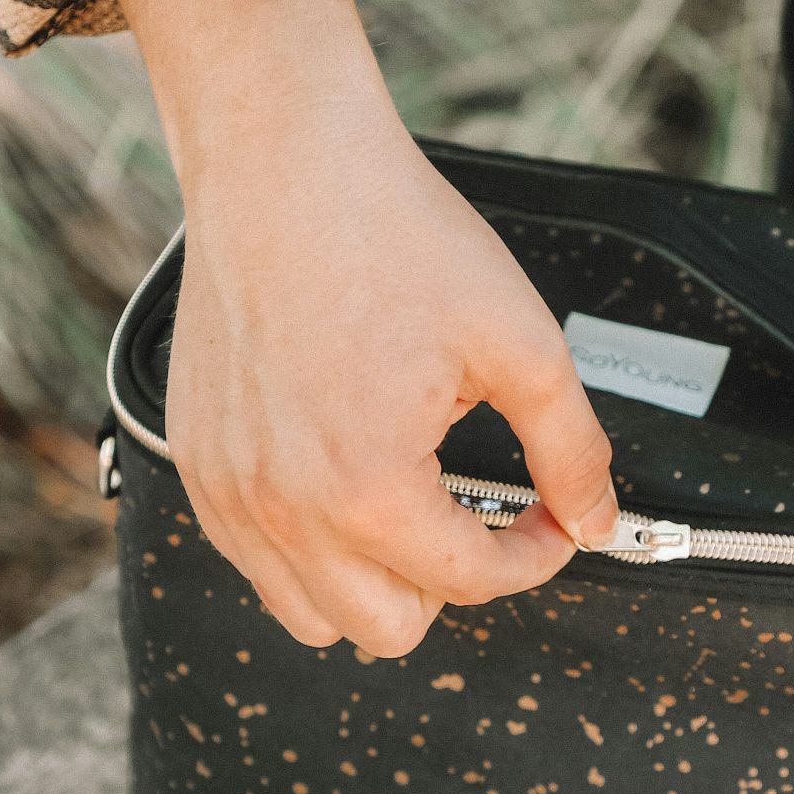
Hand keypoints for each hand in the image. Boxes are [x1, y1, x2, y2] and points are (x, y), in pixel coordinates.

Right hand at [101, 0, 617, 656]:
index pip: (470, 582)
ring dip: (374, 580)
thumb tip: (596, 517)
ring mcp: (229, 491)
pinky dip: (308, 548)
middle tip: (480, 514)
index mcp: (368, 486)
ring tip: (410, 503)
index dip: (533, 556)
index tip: (549, 519)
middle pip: (388, 630)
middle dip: (452, 580)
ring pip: (312, 615)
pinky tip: (345, 480)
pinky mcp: (197, 464)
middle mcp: (284, 507)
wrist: (283, 163)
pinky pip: (254, 561)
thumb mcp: (519, 342)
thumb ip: (571, 449)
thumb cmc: (388, 233)